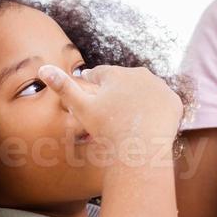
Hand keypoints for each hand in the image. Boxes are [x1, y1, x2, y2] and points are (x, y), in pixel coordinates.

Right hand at [38, 64, 181, 162]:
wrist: (140, 149)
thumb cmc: (107, 129)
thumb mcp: (81, 108)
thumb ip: (63, 87)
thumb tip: (42, 68)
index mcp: (115, 73)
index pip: (99, 75)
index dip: (92, 85)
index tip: (91, 93)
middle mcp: (139, 74)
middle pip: (123, 82)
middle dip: (115, 92)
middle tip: (109, 111)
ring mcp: (159, 87)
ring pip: (143, 92)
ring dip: (136, 100)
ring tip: (128, 118)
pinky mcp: (174, 102)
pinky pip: (161, 104)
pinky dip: (154, 112)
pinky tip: (147, 124)